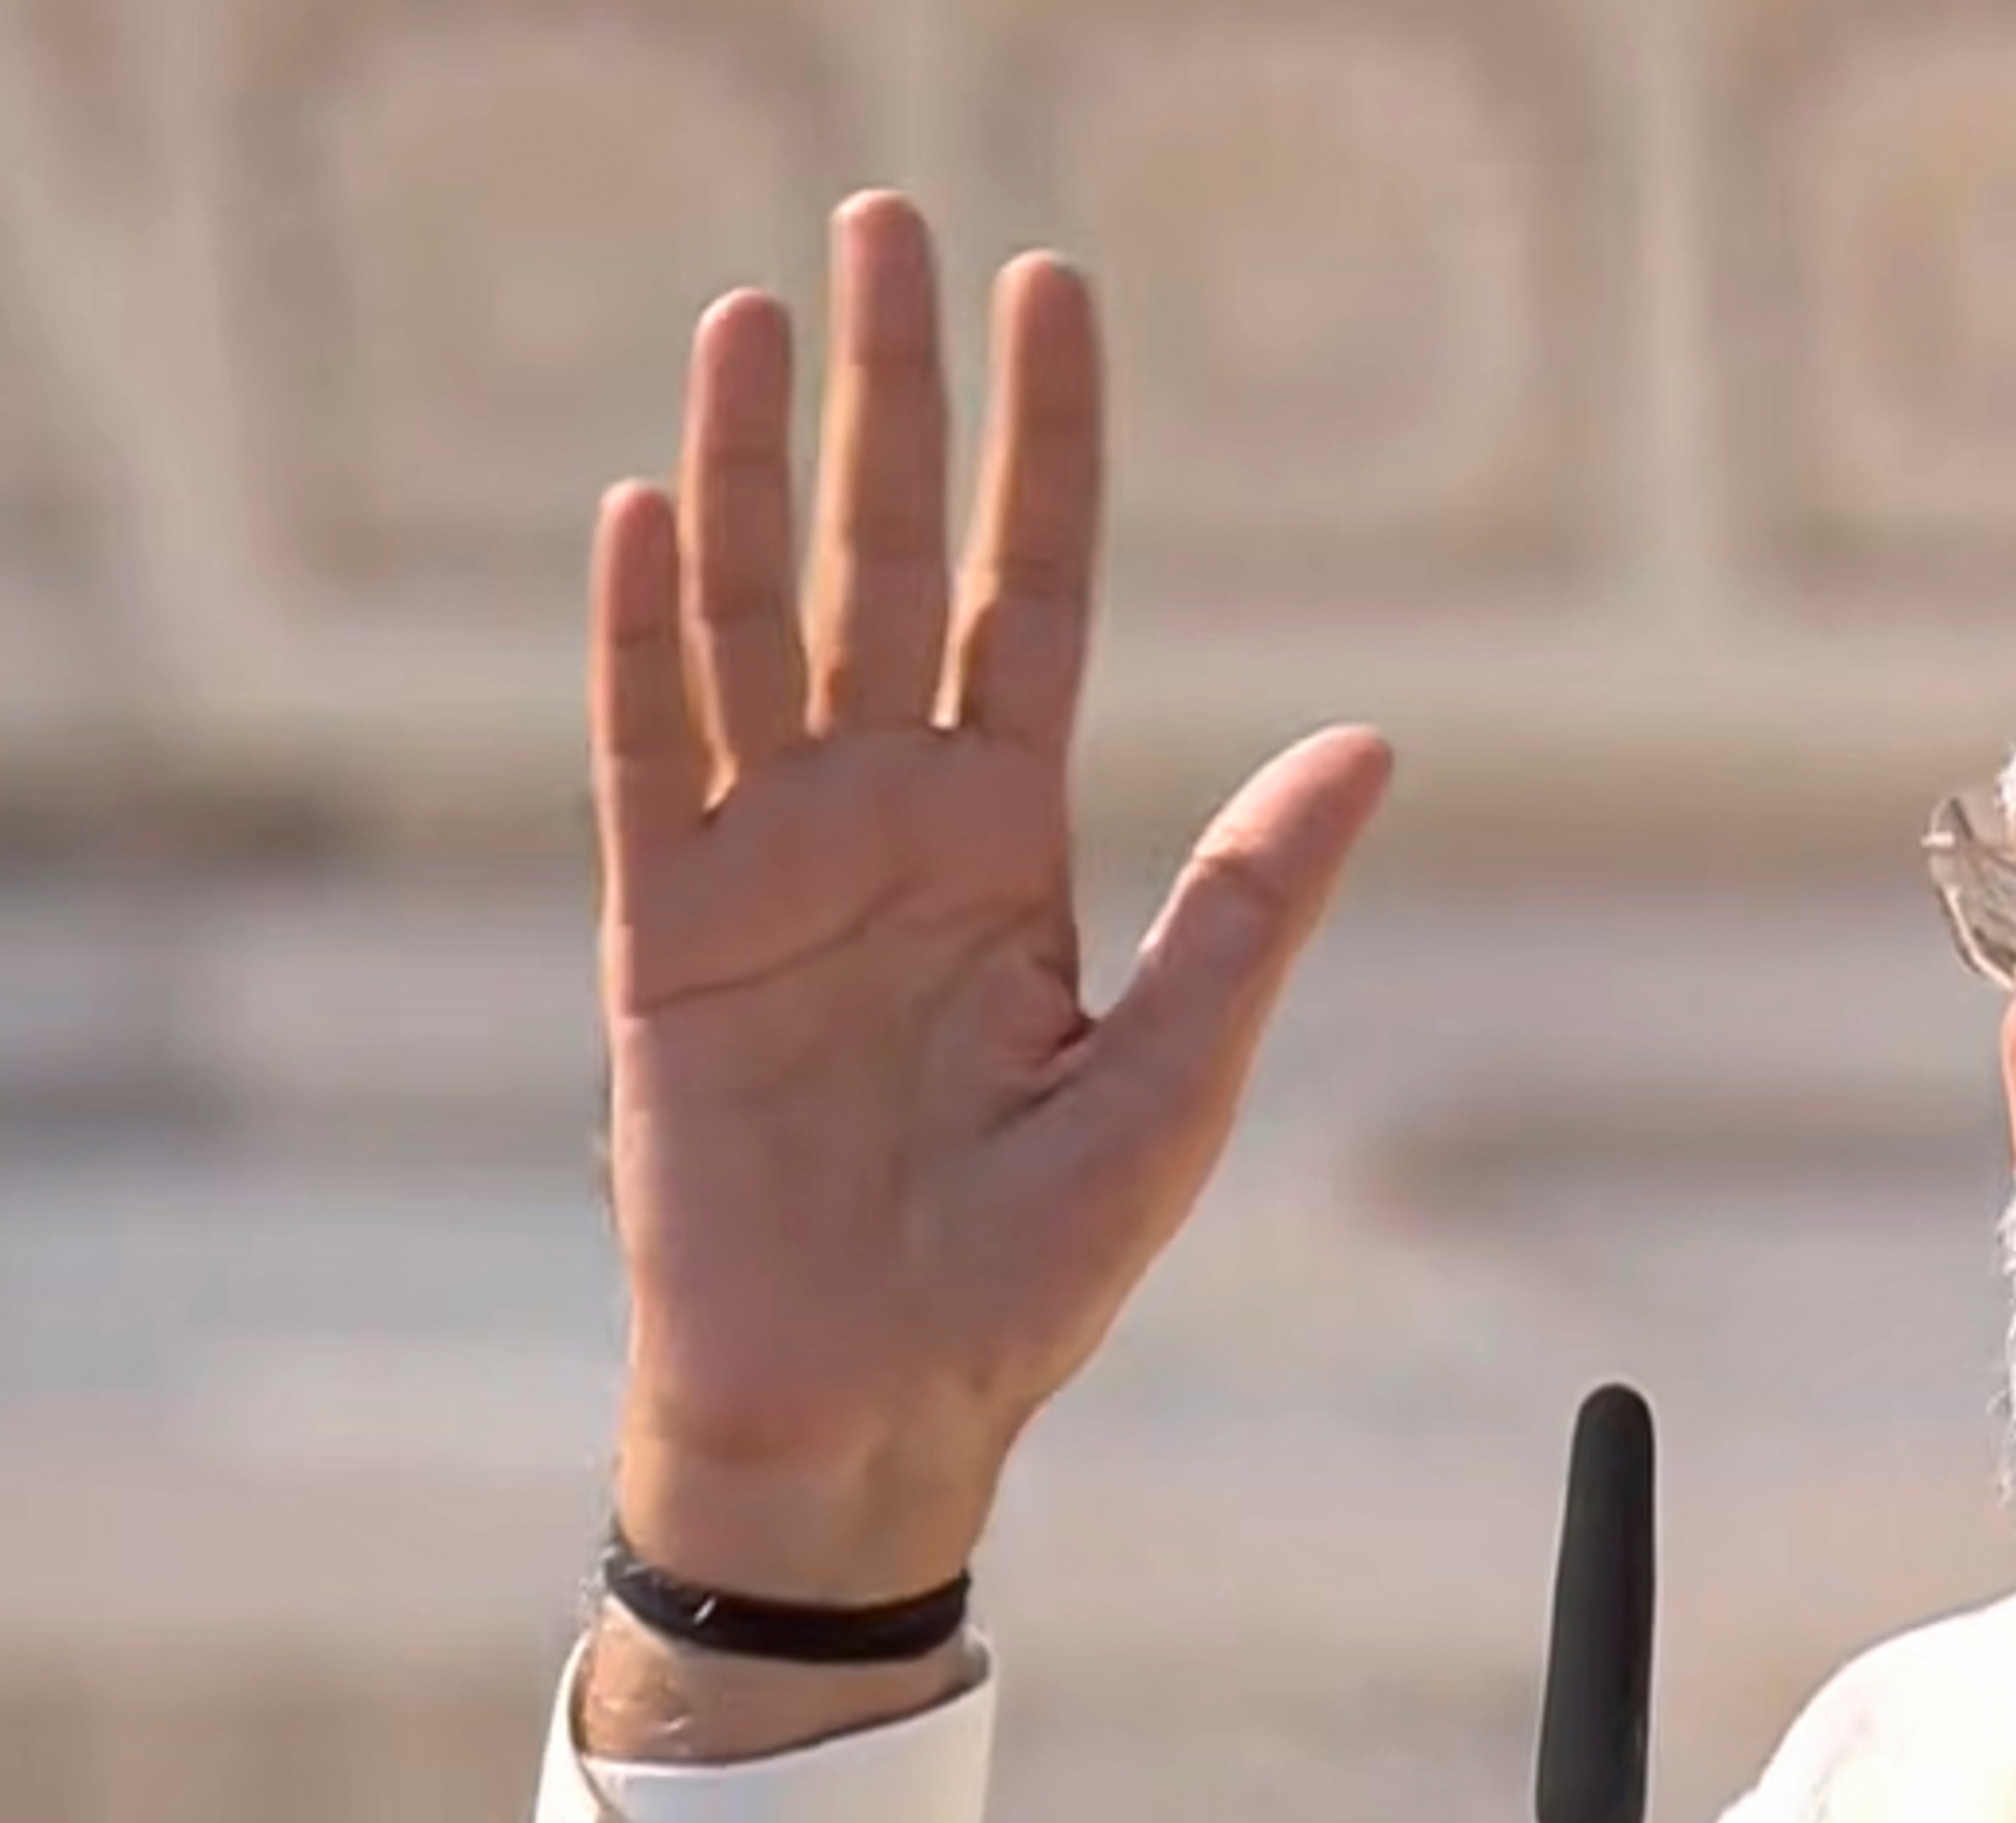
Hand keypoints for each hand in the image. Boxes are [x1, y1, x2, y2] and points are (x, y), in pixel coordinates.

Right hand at [592, 193, 1390, 1604]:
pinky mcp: (666, 936)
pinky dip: (643, 637)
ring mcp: (765, 865)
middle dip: (887, 399)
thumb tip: (1372, 740)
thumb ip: (1252, 899)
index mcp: (1010, 842)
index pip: (1027, 596)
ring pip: (753, 620)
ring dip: (745, 467)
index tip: (1047, 292)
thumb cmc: (1030, 1266)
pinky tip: (646, 508)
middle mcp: (885, 821)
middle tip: (885, 225)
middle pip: (883, 562)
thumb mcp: (1175, 1073)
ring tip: (755, 314)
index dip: (1040, 449)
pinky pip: (647, 757)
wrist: (876, 1404)